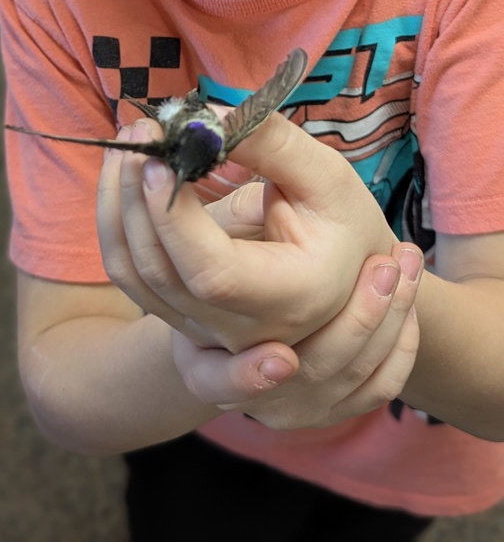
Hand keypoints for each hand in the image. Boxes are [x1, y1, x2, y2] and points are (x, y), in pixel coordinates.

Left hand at [98, 112, 398, 353]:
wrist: (343, 272)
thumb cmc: (342, 222)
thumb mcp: (327, 176)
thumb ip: (272, 144)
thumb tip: (206, 118)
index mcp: (290, 297)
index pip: (212, 272)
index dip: (176, 218)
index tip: (161, 158)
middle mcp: (241, 328)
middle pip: (161, 273)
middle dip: (138, 196)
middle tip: (142, 130)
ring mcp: (205, 329)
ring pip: (133, 277)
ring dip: (118, 204)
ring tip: (130, 142)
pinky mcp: (180, 314)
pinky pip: (130, 275)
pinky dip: (116, 221)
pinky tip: (125, 174)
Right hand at [172, 243, 422, 427]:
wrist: (247, 290)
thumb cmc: (229, 249)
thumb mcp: (220, 232)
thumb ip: (234, 221)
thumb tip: (259, 200)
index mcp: (199, 355)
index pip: (214, 379)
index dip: (247, 376)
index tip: (283, 356)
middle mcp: (245, 392)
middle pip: (307, 371)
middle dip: (358, 318)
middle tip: (383, 265)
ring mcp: (291, 406)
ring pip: (353, 373)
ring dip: (389, 314)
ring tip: (404, 258)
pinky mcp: (332, 407)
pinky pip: (381, 384)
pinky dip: (402, 341)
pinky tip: (407, 293)